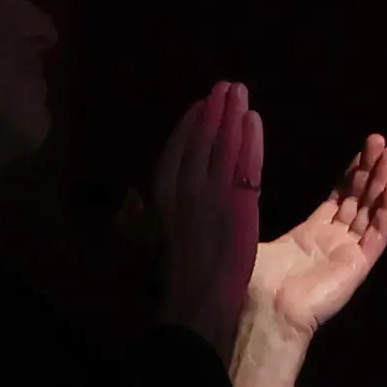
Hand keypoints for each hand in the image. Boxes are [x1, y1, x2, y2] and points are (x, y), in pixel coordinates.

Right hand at [149, 80, 259, 355]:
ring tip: (239, 91)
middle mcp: (183, 189)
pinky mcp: (238, 207)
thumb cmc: (180, 277)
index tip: (201, 106)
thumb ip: (148, 214)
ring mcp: (211, 196)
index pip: (176, 151)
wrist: (198, 301)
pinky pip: (244, 166)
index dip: (189, 126)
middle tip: (226, 86)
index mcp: (162, 196)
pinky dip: (249, 141)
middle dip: (213, 111)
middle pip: (199, 141)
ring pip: (220, 146)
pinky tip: (254, 119)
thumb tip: (131, 200)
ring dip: (230, 116)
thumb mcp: (160, 236)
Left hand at [239, 132, 386, 344]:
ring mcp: (349, 254)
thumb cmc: (252, 274)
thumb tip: (238, 164)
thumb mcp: (247, 225)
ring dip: (383, 182)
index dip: (351, 174)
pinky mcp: (359, 264)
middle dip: (370, 170)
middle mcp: (333, 242)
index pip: (339, 198)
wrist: (263, 307)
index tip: (362, 150)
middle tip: (381, 142)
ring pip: (372, 211)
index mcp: (309, 235)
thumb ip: (251, 196)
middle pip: (358, 200)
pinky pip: (379, 233)